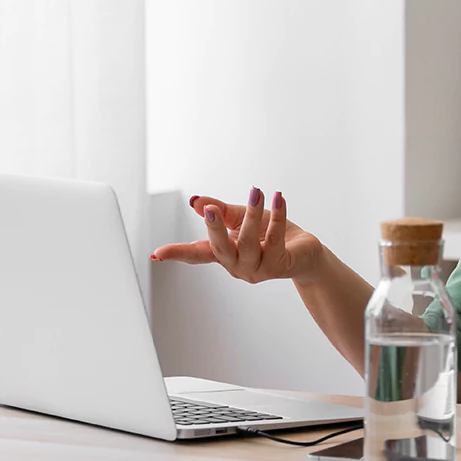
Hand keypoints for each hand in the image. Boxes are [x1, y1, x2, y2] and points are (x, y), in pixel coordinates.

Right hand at [151, 187, 324, 283]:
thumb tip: (195, 202)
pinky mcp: (279, 266)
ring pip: (249, 242)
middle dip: (214, 228)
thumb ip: (220, 210)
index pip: (197, 254)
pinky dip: (277, 216)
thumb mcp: (241, 217)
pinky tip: (278, 198)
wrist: (304, 251)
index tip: (156, 255)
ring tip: (255, 191)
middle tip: (209, 209)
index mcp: (225, 254)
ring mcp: (257, 269)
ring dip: (251, 214)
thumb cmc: (270, 233)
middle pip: (220, 249)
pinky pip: (274, 239)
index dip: (177, 254)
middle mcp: (237, 266)